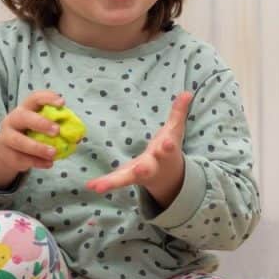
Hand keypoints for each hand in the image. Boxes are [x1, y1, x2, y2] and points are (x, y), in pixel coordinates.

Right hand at [0, 90, 65, 187]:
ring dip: (38, 147)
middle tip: (57, 130)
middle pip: (24, 117)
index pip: (34, 98)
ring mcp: (7, 138)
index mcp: (25, 109)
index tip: (62, 103)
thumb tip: (78, 135)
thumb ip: (57, 127)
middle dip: (41, 123)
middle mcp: (13, 120)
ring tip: (53, 152)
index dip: (48, 98)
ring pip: (19, 141)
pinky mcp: (8, 154)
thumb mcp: (41, 127)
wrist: (8, 152)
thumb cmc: (30, 134)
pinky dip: (37, 162)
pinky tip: (49, 163)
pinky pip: (22, 159)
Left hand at [87, 91, 192, 206]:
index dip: (168, 147)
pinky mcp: (127, 177)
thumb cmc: (168, 148)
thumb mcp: (174, 131)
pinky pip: (115, 180)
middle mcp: (153, 166)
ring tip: (100, 186)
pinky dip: (104, 183)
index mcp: (165, 153)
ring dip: (115, 181)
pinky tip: (91, 185)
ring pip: (127, 178)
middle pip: (149, 168)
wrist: (168, 176)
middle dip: (144, 169)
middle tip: (140, 170)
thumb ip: (178, 113)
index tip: (167, 144)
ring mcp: (138, 174)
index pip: (168, 149)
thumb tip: (187, 93)